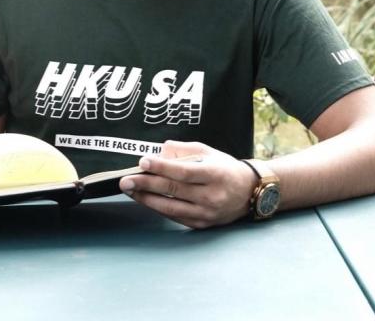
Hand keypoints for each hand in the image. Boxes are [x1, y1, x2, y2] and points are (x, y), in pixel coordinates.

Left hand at [119, 140, 258, 228]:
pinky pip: (175, 216)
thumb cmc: (225, 168)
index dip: (162, 167)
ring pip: (171, 207)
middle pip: (174, 190)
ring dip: (146, 199)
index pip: (183, 171)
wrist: (249, 192)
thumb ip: (182, 150)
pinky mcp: (202, 225)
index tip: (143, 161)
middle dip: (146, 184)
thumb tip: (159, 153)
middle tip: (126, 180)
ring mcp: (206, 213)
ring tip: (130, 191)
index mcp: (215, 174)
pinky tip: (145, 199)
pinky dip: (158, 208)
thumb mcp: (208, 151)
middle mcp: (211, 196)